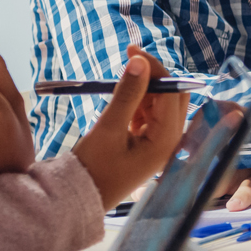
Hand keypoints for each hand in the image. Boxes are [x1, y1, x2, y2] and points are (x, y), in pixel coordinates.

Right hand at [71, 46, 188, 210]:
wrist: (79, 199)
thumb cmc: (92, 170)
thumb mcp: (108, 129)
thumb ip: (126, 94)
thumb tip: (139, 61)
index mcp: (167, 140)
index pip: (171, 93)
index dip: (154, 68)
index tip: (132, 51)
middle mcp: (170, 141)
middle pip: (172, 95)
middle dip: (152, 75)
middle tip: (128, 59)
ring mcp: (160, 142)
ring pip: (160, 102)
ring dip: (142, 89)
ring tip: (115, 89)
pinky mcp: (149, 142)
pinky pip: (149, 112)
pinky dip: (136, 102)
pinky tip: (119, 105)